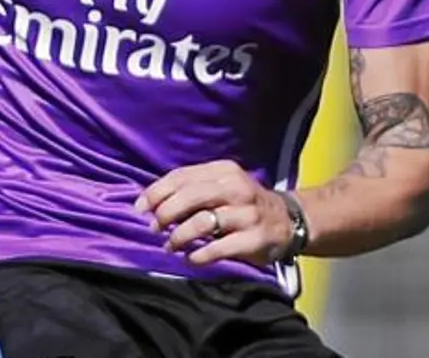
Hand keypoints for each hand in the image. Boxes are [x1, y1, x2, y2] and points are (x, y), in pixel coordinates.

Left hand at [134, 160, 295, 267]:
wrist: (288, 221)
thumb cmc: (242, 203)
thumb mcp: (221, 186)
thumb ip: (190, 189)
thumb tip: (150, 203)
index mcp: (223, 171)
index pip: (182, 176)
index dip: (156, 192)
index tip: (140, 208)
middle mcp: (236, 188)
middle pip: (190, 197)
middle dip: (165, 213)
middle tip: (155, 227)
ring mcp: (247, 214)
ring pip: (202, 222)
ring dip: (179, 236)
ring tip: (170, 245)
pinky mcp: (255, 239)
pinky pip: (219, 248)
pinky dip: (199, 255)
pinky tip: (191, 258)